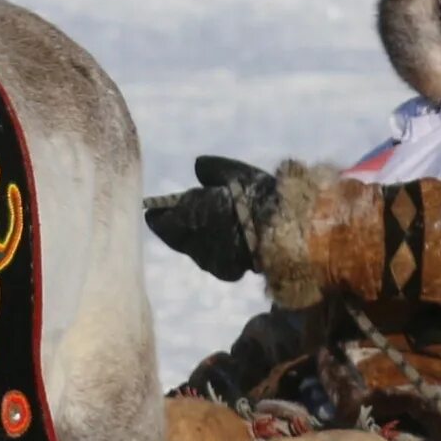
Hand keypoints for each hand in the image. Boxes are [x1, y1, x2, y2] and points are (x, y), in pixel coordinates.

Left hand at [144, 156, 280, 281]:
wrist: (286, 230)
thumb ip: (210, 170)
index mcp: (188, 214)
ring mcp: (208, 259)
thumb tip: (198, 168)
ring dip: (196, 240)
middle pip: (176, 237)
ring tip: (206, 228)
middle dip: (175, 227)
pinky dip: (216, 251)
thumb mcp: (233, 172)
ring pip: (194, 250)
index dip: (158, 214)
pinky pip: (214, 260)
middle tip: (177, 218)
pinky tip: (225, 242)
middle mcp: (192, 240)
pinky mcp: (225, 272)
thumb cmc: (258, 195)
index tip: (154, 209)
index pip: (159, 219)